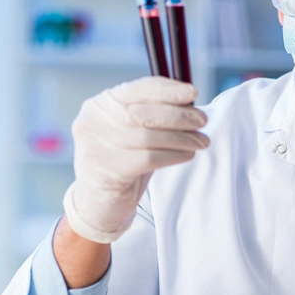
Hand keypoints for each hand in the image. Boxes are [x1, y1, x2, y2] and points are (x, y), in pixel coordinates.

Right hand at [63, 76, 209, 243]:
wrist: (99, 205)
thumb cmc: (121, 163)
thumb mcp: (131, 132)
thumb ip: (152, 115)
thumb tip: (189, 105)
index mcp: (99, 105)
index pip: (136, 89)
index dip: (168, 90)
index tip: (192, 93)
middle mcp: (92, 122)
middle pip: (143, 112)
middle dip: (178, 115)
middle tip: (202, 121)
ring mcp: (96, 147)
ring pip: (149, 136)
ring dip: (182, 137)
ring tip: (201, 141)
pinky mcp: (107, 170)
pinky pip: (149, 158)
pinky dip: (174, 154)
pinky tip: (187, 155)